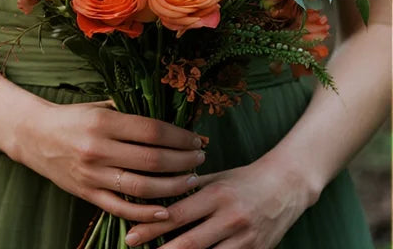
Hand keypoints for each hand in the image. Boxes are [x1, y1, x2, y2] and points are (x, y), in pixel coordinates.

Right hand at [8, 100, 207, 222]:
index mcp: (102, 122)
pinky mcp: (86, 193)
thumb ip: (131, 113)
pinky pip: (121, 208)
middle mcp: (97, 149)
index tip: (196, 140)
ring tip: (190, 180)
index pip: (153, 132)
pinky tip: (166, 209)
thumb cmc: (71, 118)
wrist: (33, 135)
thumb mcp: (99, 107)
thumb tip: (174, 123)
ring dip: (173, 186)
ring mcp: (92, 174)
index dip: (181, 138)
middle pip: (153, 160)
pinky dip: (146, 213)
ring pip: (143, 187)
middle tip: (199, 159)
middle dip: (184, 161)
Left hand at [124, 157, 319, 247]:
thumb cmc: (244, 179)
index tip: (130, 235)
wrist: (289, 185)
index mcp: (217, 195)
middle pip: (189, 242)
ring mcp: (246, 238)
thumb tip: (153, 195)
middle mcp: (231, 218)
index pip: (177, 214)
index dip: (151, 227)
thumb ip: (187, 187)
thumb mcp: (215, 177)